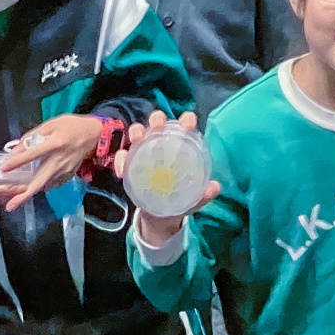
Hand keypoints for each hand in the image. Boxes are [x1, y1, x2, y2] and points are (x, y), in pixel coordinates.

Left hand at [0, 114, 106, 211]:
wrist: (95, 134)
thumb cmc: (72, 126)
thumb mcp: (52, 123)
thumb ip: (34, 134)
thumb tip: (17, 147)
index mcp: (55, 143)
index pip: (33, 154)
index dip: (18, 161)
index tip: (4, 168)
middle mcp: (60, 159)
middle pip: (40, 180)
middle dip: (24, 195)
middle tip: (10, 205)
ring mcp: (65, 170)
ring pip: (45, 185)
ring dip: (31, 192)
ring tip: (17, 199)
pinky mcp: (69, 175)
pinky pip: (53, 184)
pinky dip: (43, 186)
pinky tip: (36, 185)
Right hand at [118, 112, 220, 243]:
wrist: (161, 215)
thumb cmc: (181, 197)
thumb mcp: (194, 197)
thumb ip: (204, 193)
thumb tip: (214, 188)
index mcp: (181, 144)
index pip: (185, 125)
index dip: (187, 120)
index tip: (188, 126)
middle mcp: (162, 141)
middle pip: (159, 122)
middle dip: (157, 119)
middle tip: (157, 127)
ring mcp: (144, 150)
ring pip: (138, 131)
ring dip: (135, 131)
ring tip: (136, 140)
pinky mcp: (129, 163)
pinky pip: (122, 156)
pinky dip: (120, 160)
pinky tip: (121, 172)